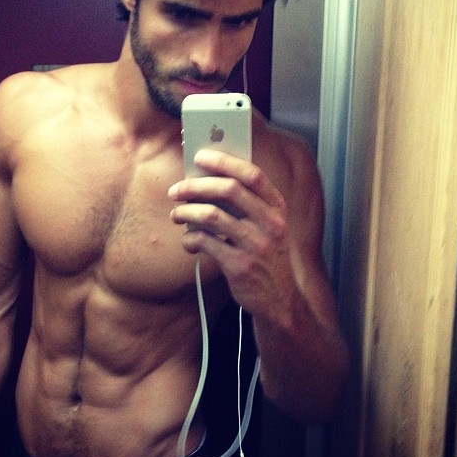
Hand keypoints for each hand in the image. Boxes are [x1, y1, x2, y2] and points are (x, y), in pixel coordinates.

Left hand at [168, 149, 287, 310]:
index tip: (200, 156)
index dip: (225, 161)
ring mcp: (256, 245)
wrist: (280, 300)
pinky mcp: (240, 266)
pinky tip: (188, 240)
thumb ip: (248, 205)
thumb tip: (207, 181)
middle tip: (176, 190)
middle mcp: (271, 224)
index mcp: (278, 208)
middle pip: (229, 190)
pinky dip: (190, 238)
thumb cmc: (267, 257)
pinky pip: (206, 242)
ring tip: (177, 215)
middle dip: (196, 186)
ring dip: (186, 212)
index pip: (252, 175)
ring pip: (212, 215)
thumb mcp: (269, 228)